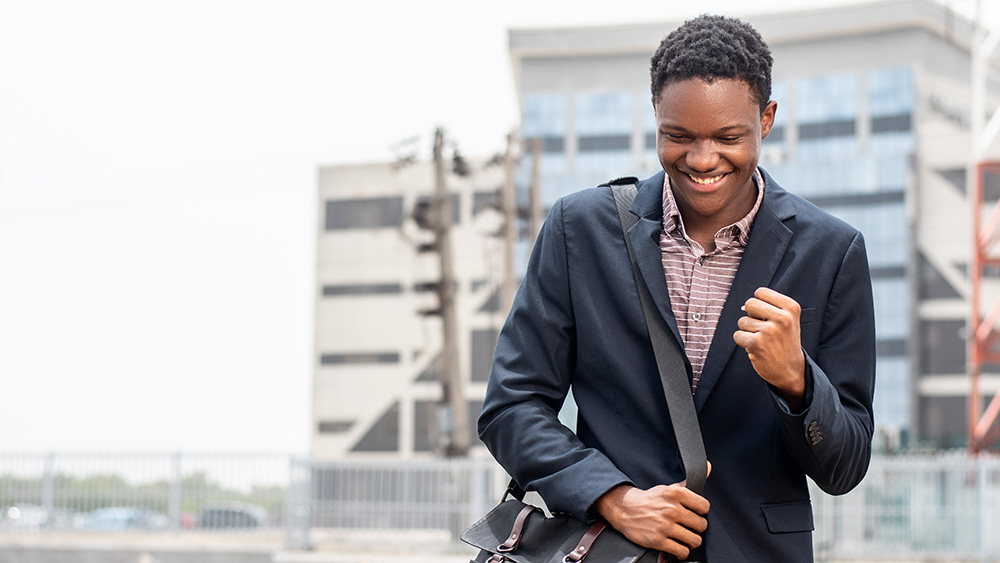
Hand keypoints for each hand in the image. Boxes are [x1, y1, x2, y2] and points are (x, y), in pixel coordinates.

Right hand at [593, 482, 709, 558]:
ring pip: (694, 540)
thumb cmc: (649, 500)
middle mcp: (671, 509)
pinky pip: (682, 551)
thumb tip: (709, 466)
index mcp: (675, 493)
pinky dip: (682, 552)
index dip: (701, 512)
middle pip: (701, 525)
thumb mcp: (668, 487)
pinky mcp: (658, 541)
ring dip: (692, 541)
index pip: (704, 506)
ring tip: (686, 538)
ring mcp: (664, 526)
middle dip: (697, 528)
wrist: (625, 509)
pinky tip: (678, 546)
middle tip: (690, 527)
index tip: (695, 513)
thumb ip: (688, 483)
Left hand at [733, 287, 805, 409]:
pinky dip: (743, 342)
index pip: (761, 292)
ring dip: (748, 331)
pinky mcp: (757, 343)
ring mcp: (769, 331)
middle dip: (750, 315)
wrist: (791, 370)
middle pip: (749, 303)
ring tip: (763, 340)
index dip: (759, 303)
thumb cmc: (785, 342)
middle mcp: (782, 318)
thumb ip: (768, 308)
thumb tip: (743, 307)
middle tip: (762, 328)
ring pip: (742, 321)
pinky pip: (737, 335)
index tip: (768, 316)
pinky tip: (756, 347)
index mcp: (791, 307)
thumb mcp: (787, 320)